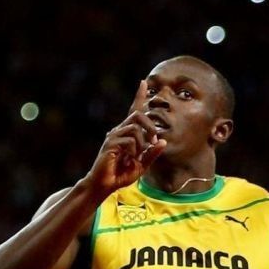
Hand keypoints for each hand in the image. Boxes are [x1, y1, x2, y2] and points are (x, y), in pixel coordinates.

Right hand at [85, 80, 166, 197]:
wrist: (104, 185)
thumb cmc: (120, 175)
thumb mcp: (141, 165)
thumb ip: (151, 154)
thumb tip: (163, 141)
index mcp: (126, 134)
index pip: (134, 111)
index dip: (139, 96)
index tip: (143, 83)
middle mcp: (119, 131)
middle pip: (138, 115)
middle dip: (150, 126)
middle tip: (154, 141)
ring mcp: (113, 136)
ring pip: (135, 128)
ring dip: (142, 143)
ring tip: (136, 157)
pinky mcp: (110, 143)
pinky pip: (130, 140)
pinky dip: (134, 151)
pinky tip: (127, 160)